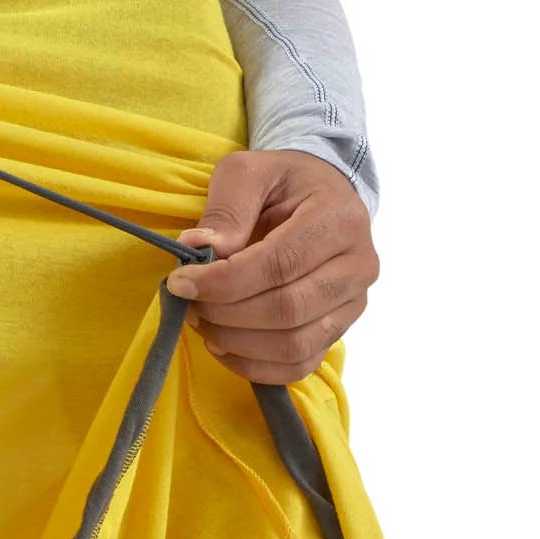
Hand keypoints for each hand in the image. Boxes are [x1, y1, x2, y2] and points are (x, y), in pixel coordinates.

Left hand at [165, 149, 378, 384]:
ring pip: (293, 345)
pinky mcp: (339, 331)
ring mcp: (353, 303)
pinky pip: (297, 366)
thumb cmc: (283, 183)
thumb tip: (199, 248)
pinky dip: (253, 366)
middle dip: (226, 314)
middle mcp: (358, 265)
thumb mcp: (250, 172)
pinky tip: (223, 345)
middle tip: (188, 304)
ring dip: (236, 343)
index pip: (280, 264)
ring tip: (203, 322)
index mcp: (340, 219)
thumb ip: (227, 207)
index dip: (224, 282)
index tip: (181, 282)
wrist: (320, 197)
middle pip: (286, 310)